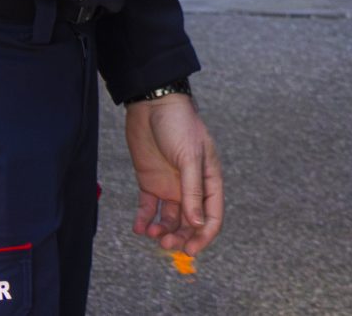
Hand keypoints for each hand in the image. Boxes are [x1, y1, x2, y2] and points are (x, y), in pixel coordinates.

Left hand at [125, 92, 223, 254]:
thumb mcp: (189, 157)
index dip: (204, 236)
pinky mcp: (149, 182)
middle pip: (189, 223)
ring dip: (162, 230)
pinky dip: (144, 219)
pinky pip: (148, 208)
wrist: (151, 102)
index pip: (211, 216)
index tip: (190, 250)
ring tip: (151, 233)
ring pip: (169, 219)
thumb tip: (198, 223)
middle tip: (166, 244)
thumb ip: (193, 191)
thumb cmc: (178, 123)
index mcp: (208, 181)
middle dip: (180, 237)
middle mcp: (190, 187)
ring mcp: (169, 185)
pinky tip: (139, 227)